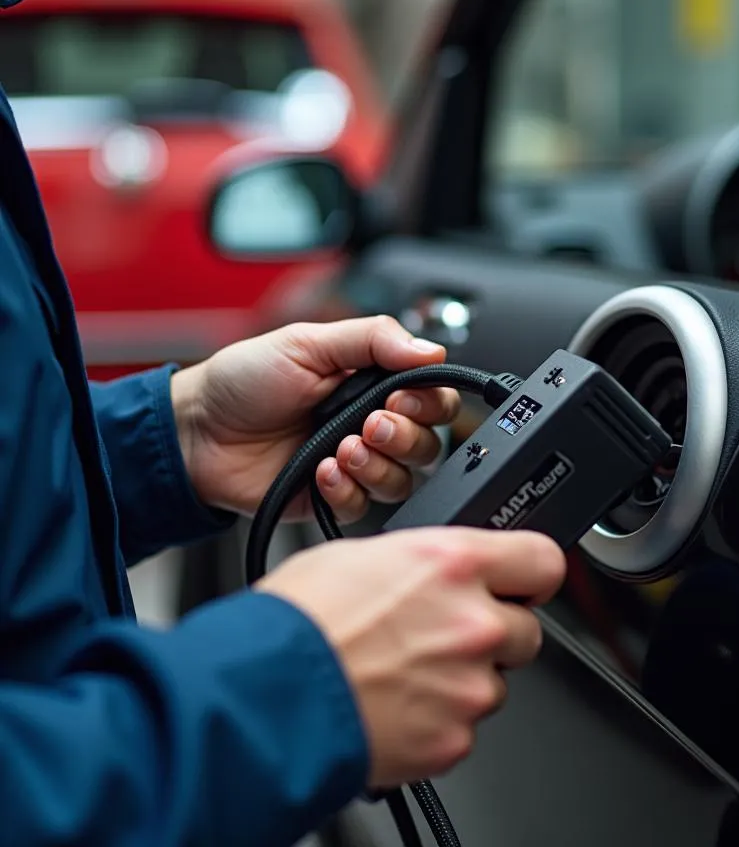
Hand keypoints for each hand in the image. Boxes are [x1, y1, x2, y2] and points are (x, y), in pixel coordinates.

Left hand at [171, 316, 461, 520]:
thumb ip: (374, 339)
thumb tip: (430, 348)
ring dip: (378, 465)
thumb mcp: (308, 343)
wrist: (196, 431)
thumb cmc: (245, 381)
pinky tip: (320, 471)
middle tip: (371, 423)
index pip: (433, 396)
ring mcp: (354, 464)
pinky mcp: (332, 498)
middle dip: (406, 436)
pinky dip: (347, 490)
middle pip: (428, 444)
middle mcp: (372, 424)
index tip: (403, 398)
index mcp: (375, 382)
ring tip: (341, 449)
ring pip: (403, 480)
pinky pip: (364, 507)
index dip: (429, 402)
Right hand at [258, 527, 566, 787]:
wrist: (262, 695)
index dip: (533, 572)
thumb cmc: (297, 620)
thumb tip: (443, 568)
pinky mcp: (453, 740)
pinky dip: (439, 720)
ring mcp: (468, 686)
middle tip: (445, 634)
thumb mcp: (363, 553)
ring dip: (464, 678)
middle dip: (495, 632)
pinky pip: (465, 726)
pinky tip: (395, 704)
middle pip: (527, 629)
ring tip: (404, 673)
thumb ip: (427, 560)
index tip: (524, 581)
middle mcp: (474, 622)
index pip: (543, 560)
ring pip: (495, 681)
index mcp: (455, 563)